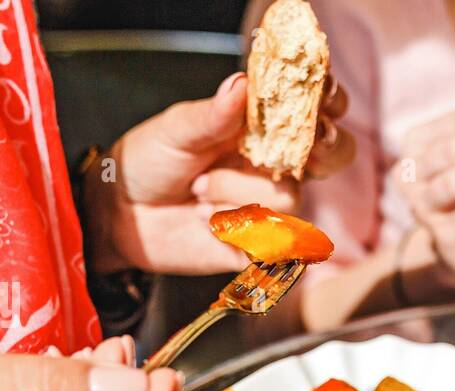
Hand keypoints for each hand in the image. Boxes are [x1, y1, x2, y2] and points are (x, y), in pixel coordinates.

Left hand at [86, 72, 353, 274]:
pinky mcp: (261, 243)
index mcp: (260, 123)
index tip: (319, 99)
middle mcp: (274, 161)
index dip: (328, 100)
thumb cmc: (150, 161)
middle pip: (333, 153)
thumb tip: (241, 83)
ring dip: (238, 192)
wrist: (122, 213)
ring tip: (200, 190)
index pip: (313, 105)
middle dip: (323, 149)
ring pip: (289, 196)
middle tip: (294, 148)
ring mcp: (270, 202)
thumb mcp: (177, 128)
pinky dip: (238, 229)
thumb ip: (214, 113)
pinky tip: (209, 223)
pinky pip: (273, 239)